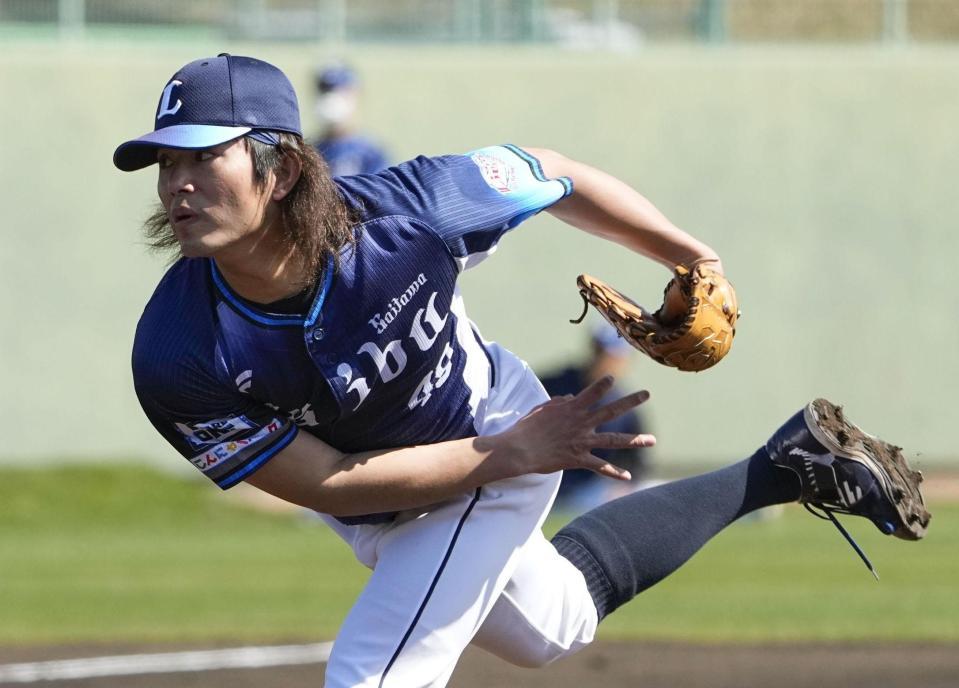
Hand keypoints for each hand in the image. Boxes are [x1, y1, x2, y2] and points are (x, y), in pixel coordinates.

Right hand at [489, 376, 654, 480]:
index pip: (592, 392)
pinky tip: (628, 476)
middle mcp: (581, 423)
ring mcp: (582, 441)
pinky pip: (600, 466)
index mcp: (571, 409)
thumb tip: (570, 398)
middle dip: (630, 401)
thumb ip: (559, 402)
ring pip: (614, 440)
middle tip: (647, 394)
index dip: (603, 385)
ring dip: (635, 439)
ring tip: (653, 440)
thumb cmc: (526, 428)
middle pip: (611, 410)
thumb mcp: (542, 409)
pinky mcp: (578, 459)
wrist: (520, 450)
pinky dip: (614, 472)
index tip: (612, 378)